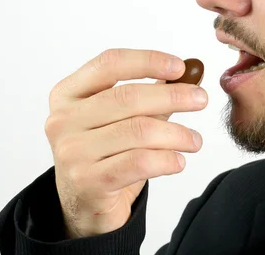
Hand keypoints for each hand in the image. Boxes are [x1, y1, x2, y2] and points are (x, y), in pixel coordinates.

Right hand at [44, 49, 207, 237]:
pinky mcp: (88, 181)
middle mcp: (63, 120)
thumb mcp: (122, 118)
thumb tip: (193, 72)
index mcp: (68, 94)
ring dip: (177, 133)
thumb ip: (152, 94)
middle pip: (127, 97)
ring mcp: (72, 152)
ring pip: (138, 131)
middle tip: (200, 100)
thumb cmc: (106, 154)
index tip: (180, 67)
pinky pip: (139, 162)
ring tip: (194, 140)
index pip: (110, 64)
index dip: (148, 60)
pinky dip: (167, 159)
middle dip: (172, 96)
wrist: (85, 205)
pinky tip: (179, 161)